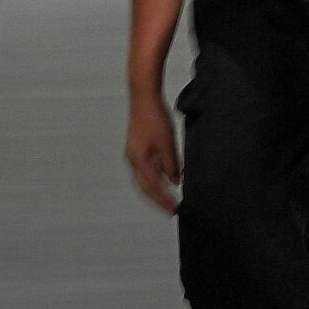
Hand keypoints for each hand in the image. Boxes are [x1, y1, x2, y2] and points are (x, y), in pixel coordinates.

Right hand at [125, 97, 181, 214]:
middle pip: (145, 188)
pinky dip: (155, 178)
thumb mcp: (168, 143)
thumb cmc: (154, 116)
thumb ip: (171, 164)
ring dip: (156, 190)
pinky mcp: (137, 148)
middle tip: (171, 209)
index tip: (174, 210)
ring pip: (144, 179)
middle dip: (158, 200)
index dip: (164, 200)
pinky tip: (166, 179)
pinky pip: (145, 169)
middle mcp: (133, 160)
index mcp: (139, 160)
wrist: (143, 97)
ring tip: (170, 199)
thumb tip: (175, 182)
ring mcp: (133, 154)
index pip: (153, 187)